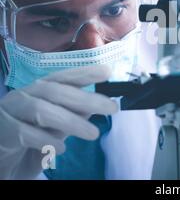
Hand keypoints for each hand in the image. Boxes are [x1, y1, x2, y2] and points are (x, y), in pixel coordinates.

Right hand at [0, 65, 117, 179]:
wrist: (1, 164)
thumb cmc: (27, 144)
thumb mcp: (54, 131)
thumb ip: (70, 117)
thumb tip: (94, 107)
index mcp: (38, 91)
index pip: (62, 77)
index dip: (84, 72)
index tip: (107, 71)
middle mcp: (23, 95)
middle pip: (55, 90)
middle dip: (86, 99)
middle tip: (112, 108)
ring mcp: (8, 111)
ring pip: (41, 109)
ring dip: (71, 121)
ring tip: (93, 133)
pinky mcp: (0, 130)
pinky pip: (23, 132)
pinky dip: (45, 139)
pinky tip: (60, 148)